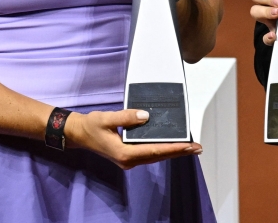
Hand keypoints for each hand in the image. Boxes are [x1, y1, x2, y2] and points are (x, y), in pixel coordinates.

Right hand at [65, 108, 202, 169]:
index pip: (155, 151)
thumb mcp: (106, 119)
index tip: (189, 146)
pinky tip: (172, 145)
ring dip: (173, 152)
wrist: (79, 134)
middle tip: (198, 147)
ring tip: (190, 147)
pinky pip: (150, 154)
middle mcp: (129, 160)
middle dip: (179, 152)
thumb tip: (146, 116)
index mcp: (125, 153)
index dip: (174, 148)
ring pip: (156, 156)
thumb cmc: (91, 126)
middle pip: (159, 156)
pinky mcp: (129, 156)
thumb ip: (125, 117)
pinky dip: (163, 150)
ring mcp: (129, 160)